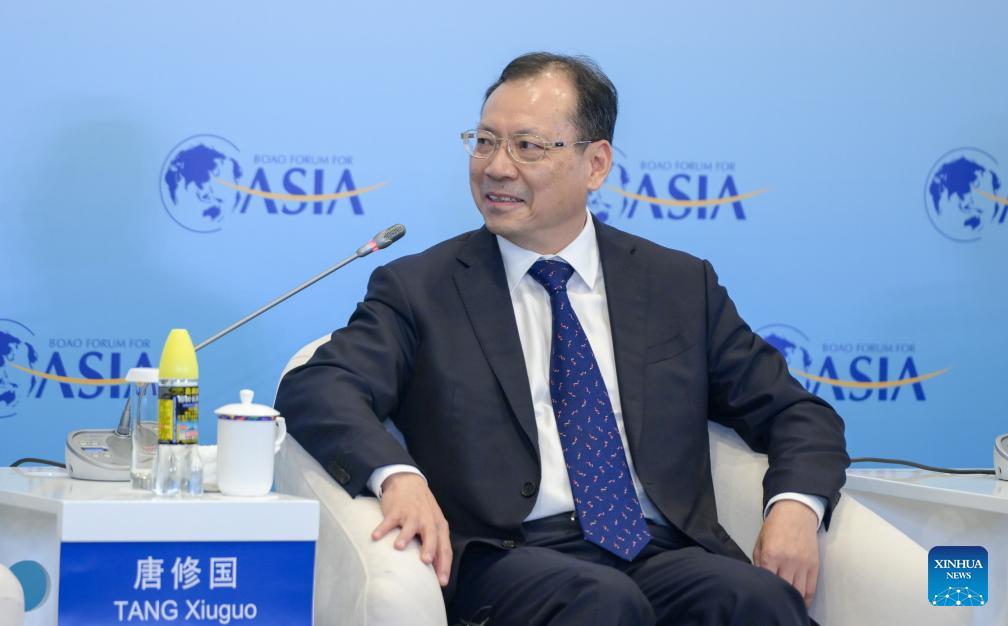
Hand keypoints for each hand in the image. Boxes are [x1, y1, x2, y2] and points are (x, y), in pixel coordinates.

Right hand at [371, 472, 451, 586]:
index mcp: (438, 526)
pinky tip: (376, 536)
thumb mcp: (433, 524)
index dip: (444, 564)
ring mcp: (411, 513)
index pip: (444, 547)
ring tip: (398, 547)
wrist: (408, 482)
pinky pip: (389, 520)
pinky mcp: (396, 510)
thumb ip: (434, 544)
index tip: (442, 582)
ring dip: (404, 536)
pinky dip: (382, 528)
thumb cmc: (422, 510)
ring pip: (410, 525)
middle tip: (425, 561)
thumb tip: (436, 571)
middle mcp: (427, 519)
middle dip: (429, 548)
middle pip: (431, 534)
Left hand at [752, 499, 819, 607]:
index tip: (761, 596)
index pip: (766, 581)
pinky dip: (806, 598)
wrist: (795, 513)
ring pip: (798, 592)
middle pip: (783, 589)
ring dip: (792, 600)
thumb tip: (757, 580)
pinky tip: (800, 602)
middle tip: (773, 602)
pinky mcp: (814, 566)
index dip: (764, 590)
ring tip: (787, 604)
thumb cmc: (774, 527)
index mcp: (770, 555)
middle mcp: (787, 562)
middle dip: (777, 597)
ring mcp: (802, 565)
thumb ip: (757, 562)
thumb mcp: (760, 542)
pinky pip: (811, 588)